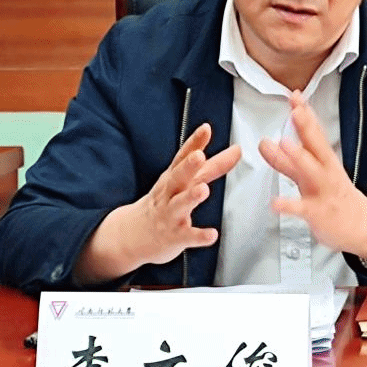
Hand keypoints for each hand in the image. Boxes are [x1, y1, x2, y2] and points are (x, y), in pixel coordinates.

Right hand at [74, 123, 240, 283]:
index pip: (183, 157)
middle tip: (199, 155)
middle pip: (178, 177)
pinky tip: (212, 235)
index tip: (205, 129)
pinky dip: (199, 236)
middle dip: (188, 166)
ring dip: (191, 196)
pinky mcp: (174, 236)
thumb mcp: (181, 181)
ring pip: (180, 204)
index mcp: (173, 178)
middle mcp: (170, 194)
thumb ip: (210, 166)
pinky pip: (187, 236)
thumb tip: (235, 150)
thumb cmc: (162, 203)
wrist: (131, 235)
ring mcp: (170, 215)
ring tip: (203, 190)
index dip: (194, 142)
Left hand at [258, 92, 366, 263]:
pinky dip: (289, 205)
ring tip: (283, 144)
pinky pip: (302, 208)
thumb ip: (286, 160)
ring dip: (298, 157)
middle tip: (296, 111)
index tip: (295, 96)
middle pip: (316, 146)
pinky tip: (276, 202)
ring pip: (310, 172)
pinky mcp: (318, 212)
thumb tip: (267, 142)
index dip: (305, 113)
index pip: (314, 132)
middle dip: (306, 127)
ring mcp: (323, 191)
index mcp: (324, 160)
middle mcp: (325, 172)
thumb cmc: (334, 197)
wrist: (362, 227)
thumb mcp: (312, 175)